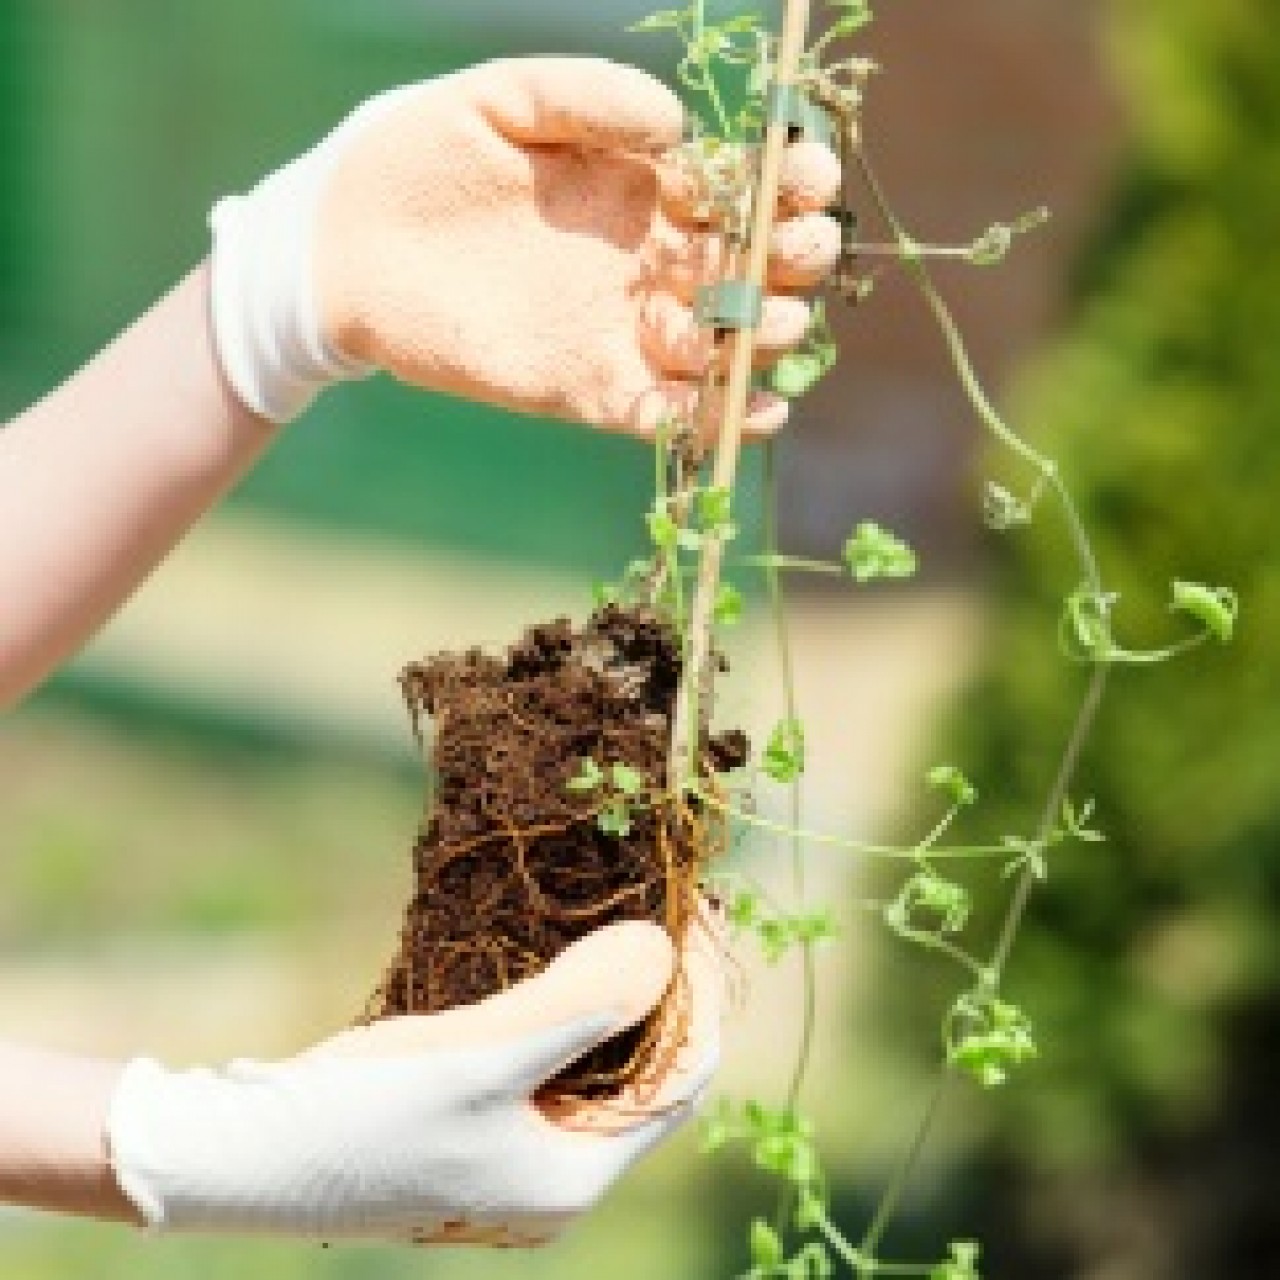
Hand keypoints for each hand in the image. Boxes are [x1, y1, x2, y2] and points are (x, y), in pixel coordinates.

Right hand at [106, 918, 720, 1243]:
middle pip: (649, 1072)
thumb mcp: (482, 1057)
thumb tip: (663, 950)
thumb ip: (581, 1005)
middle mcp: (557, 1179)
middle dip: (662, 987)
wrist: (245, 1157)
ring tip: (624, 918)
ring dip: (617, 996)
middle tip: (665, 905)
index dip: (699, 990)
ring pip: (602, 1067)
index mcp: (575, 1178)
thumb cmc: (362, 1116)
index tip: (696, 911)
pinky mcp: (483, 1133)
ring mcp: (518, 1160)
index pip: (683, 1077)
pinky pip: (555, 1069)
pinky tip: (559, 961)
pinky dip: (570, 1014)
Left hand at [211, 56, 841, 426]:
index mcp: (638, 187)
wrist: (343, 246)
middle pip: (751, 269)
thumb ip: (586, 97)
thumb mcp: (497, 101)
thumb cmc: (413, 156)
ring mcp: (620, 329)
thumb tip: (678, 127)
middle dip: (793, 260)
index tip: (806, 174)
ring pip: (721, 345)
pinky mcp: (587, 388)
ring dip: (760, 338)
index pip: (741, 187)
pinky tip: (755, 410)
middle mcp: (644, 261)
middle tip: (793, 251)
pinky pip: (666, 413)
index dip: (788, 181)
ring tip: (759, 322)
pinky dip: (713, 418)